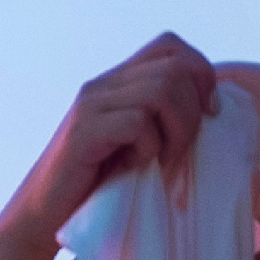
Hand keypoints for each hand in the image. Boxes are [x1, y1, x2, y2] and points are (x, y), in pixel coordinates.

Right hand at [0, 33, 217, 259]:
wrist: (43, 215)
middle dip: (194, 110)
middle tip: (183, 147)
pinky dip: (150, 147)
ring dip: (178, 130)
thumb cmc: (100, 184)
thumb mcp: (139, 142)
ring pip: (162, 90)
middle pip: (175, 68)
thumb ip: (163, 117)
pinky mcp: (83, 131)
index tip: (209, 113)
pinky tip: (138, 166)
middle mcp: (104, 84)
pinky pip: (138, 122)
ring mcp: (91, 105)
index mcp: (118, 81)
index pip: (170, 45)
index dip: (201, 71)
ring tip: (164, 159)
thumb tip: (216, 107)